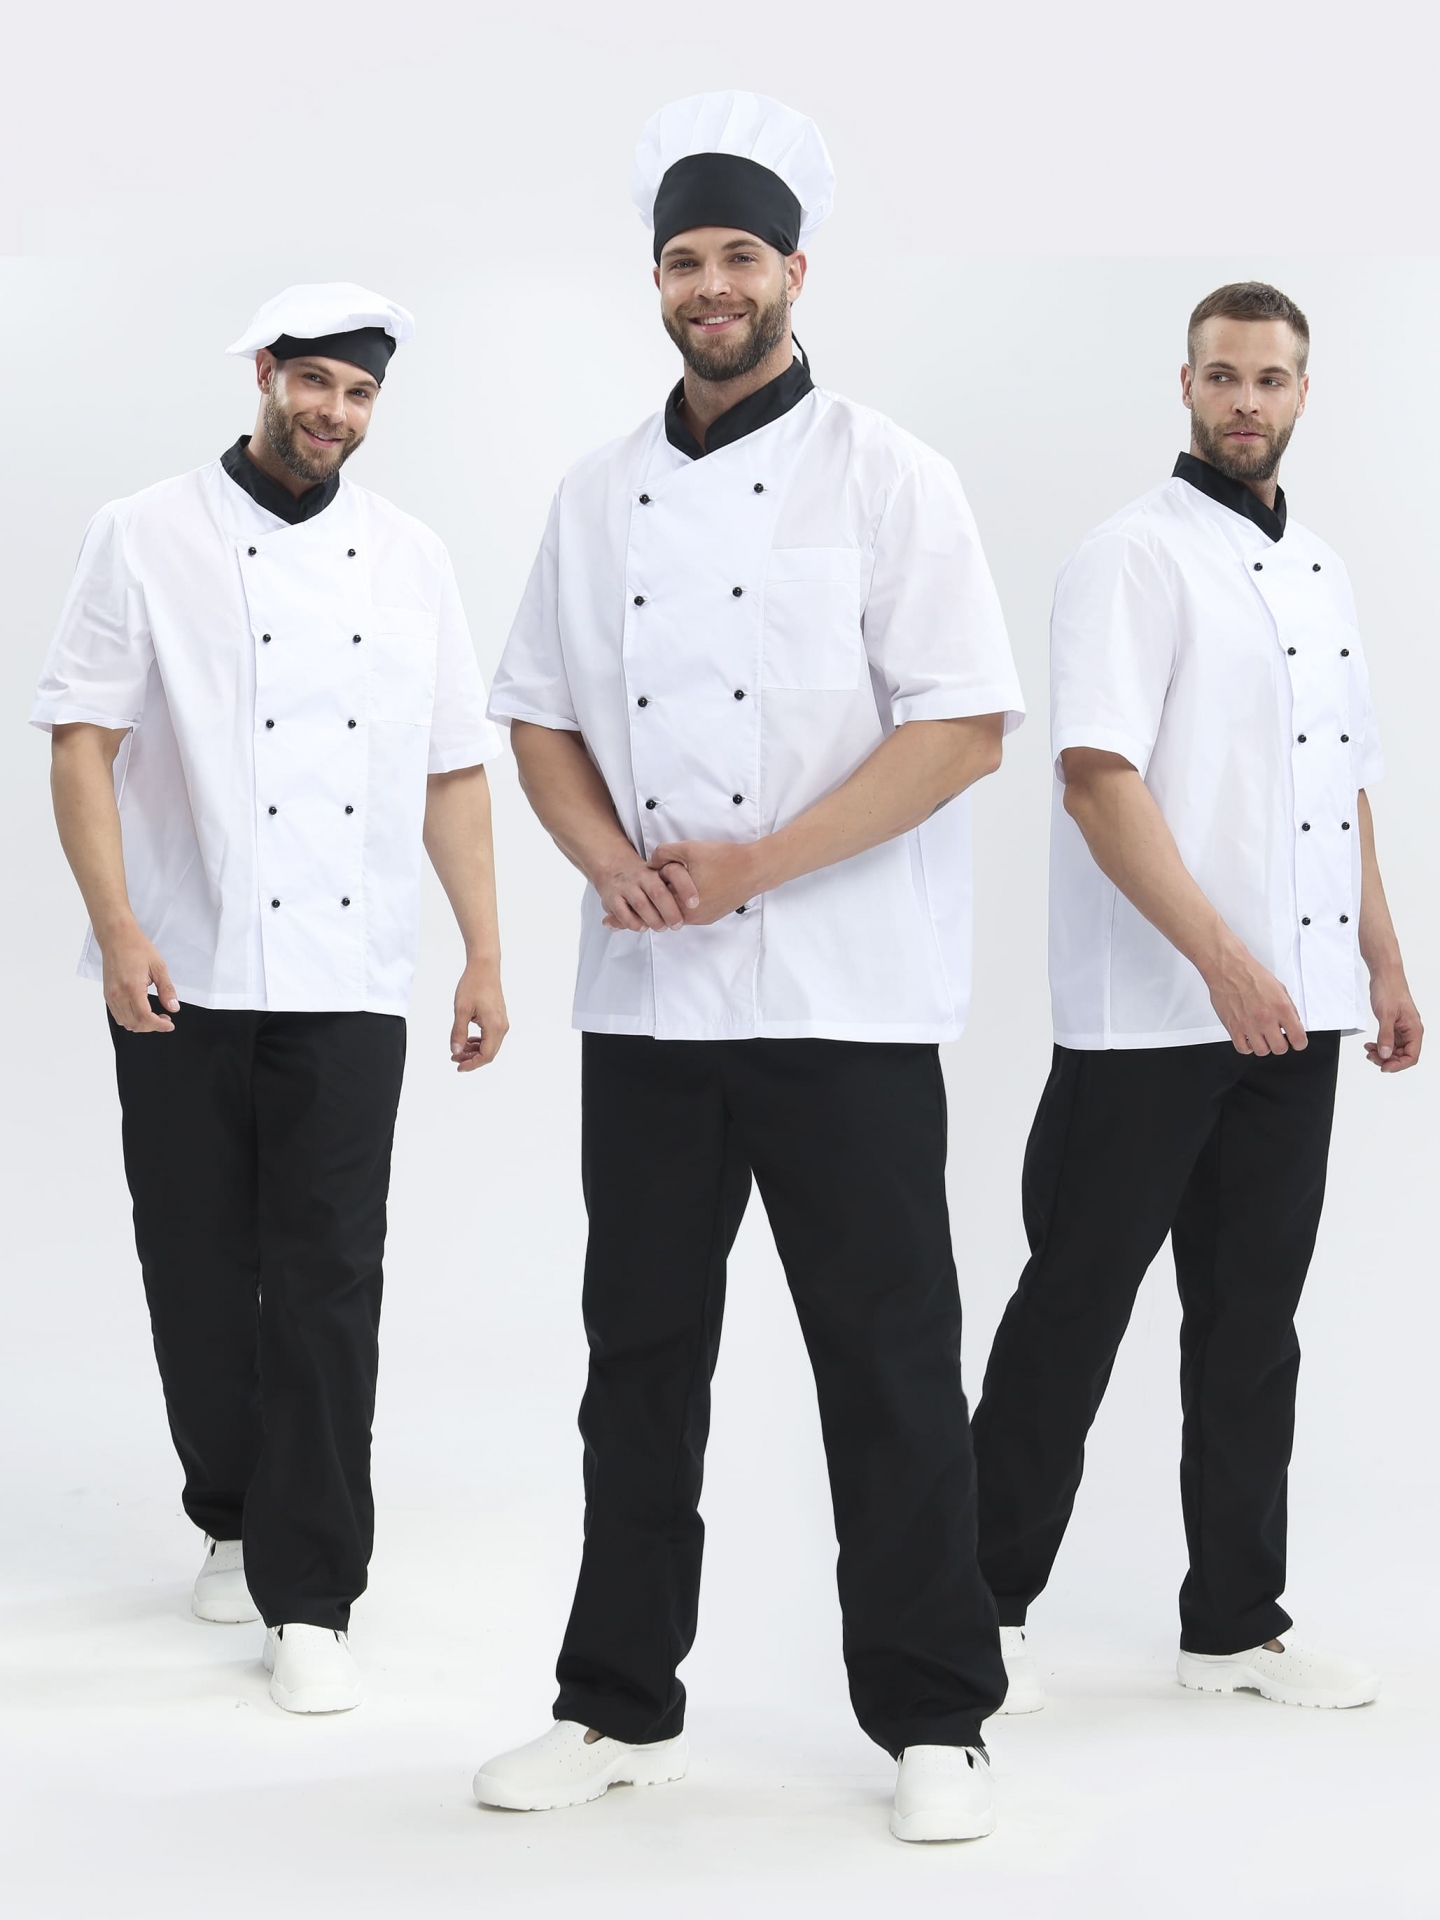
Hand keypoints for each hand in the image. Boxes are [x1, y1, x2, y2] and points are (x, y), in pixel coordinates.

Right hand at [101, 926, 178, 1032]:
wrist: (117, 938)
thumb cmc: (136, 948)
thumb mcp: (159, 967)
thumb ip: (167, 989)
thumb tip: (173, 1007)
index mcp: (132, 987)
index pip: (145, 1018)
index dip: (159, 1026)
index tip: (169, 1025)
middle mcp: (118, 994)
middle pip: (135, 1024)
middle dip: (152, 1026)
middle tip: (165, 1019)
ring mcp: (110, 996)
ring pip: (125, 1023)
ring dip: (141, 1024)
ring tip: (154, 1016)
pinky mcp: (107, 995)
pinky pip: (118, 1015)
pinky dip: (130, 1019)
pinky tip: (141, 1011)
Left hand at [450, 959, 508, 1071]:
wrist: (484, 967)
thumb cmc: (473, 985)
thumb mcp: (461, 1010)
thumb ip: (458, 1033)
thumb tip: (456, 1051)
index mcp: (494, 1026)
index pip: (486, 1055)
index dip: (472, 1064)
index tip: (458, 1067)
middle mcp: (502, 1026)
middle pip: (489, 1053)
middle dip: (472, 1059)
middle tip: (454, 1058)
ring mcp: (502, 1022)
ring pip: (490, 1045)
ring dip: (475, 1051)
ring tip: (458, 1049)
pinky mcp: (499, 1018)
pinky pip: (491, 1036)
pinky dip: (479, 1042)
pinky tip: (468, 1040)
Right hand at [597, 855, 695, 930]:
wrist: (615, 871)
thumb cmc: (648, 880)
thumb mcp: (663, 877)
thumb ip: (679, 887)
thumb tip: (700, 903)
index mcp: (658, 868)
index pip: (675, 872)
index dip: (686, 888)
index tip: (695, 904)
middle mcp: (641, 875)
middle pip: (658, 892)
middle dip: (670, 911)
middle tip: (678, 925)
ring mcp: (626, 886)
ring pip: (641, 904)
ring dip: (653, 919)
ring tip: (662, 927)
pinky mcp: (611, 898)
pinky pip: (623, 912)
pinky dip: (634, 923)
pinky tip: (643, 927)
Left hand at [648, 840, 760, 926]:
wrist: (755, 868)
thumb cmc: (724, 859)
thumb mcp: (688, 848)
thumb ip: (662, 853)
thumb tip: (650, 862)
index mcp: (682, 904)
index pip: (655, 896)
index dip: (657, 878)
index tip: (664, 869)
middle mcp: (692, 918)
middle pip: (665, 905)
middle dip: (665, 889)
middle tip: (673, 872)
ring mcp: (703, 919)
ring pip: (678, 909)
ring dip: (677, 894)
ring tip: (688, 876)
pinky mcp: (713, 916)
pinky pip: (693, 910)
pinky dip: (690, 899)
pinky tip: (699, 883)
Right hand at [1200, 939, 1306, 1054]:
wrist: (1229, 969)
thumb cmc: (1251, 974)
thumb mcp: (1279, 988)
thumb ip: (1289, 1008)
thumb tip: (1293, 1022)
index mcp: (1281, 1008)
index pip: (1298, 1038)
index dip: (1299, 1043)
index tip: (1297, 1042)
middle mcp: (1266, 1018)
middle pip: (1280, 1049)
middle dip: (1281, 1044)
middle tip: (1278, 1037)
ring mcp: (1249, 1025)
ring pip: (1262, 1051)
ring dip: (1264, 1046)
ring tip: (1262, 1036)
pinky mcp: (1233, 1027)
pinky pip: (1243, 1049)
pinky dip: (1247, 1046)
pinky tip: (1249, 1037)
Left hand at [1365, 970, 1422, 1072]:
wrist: (1385, 975)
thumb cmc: (1390, 989)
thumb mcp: (1386, 1015)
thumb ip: (1386, 1036)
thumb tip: (1386, 1054)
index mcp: (1414, 1029)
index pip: (1411, 1056)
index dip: (1398, 1065)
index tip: (1384, 1066)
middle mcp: (1410, 1030)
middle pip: (1402, 1055)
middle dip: (1387, 1059)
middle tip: (1371, 1057)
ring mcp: (1401, 1028)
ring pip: (1394, 1050)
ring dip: (1381, 1053)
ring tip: (1368, 1050)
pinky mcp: (1393, 1025)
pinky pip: (1388, 1041)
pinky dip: (1379, 1045)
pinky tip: (1369, 1045)